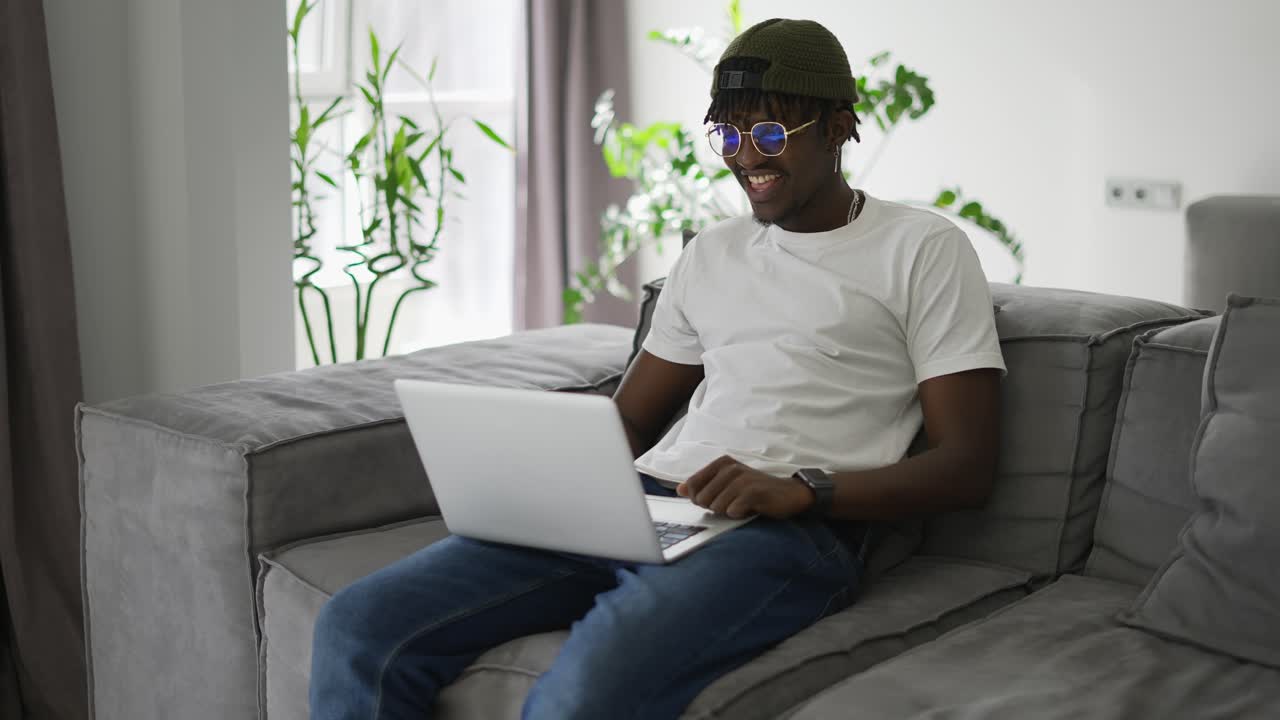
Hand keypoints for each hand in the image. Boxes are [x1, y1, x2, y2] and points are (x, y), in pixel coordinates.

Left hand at [677, 455, 814, 518]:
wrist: (789, 494)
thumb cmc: (755, 491)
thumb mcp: (727, 485)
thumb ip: (703, 486)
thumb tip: (680, 490)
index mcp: (722, 463)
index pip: (692, 485)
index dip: (699, 499)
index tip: (716, 500)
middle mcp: (731, 468)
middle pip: (702, 498)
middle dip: (714, 507)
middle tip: (733, 503)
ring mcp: (742, 479)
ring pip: (716, 506)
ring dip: (728, 512)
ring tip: (742, 505)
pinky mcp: (753, 492)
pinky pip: (732, 511)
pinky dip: (739, 515)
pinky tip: (750, 509)